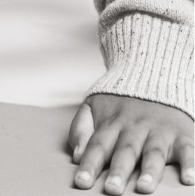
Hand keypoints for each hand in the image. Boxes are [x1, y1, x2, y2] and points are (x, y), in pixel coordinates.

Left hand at [69, 94, 193, 193]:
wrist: (152, 74)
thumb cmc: (119, 101)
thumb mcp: (93, 107)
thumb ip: (82, 129)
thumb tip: (77, 155)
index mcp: (112, 123)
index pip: (98, 144)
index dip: (90, 164)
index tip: (82, 183)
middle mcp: (135, 127)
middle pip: (125, 150)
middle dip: (118, 170)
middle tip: (112, 190)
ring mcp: (159, 131)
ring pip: (154, 151)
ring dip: (150, 170)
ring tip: (144, 188)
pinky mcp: (182, 134)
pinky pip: (188, 150)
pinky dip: (190, 165)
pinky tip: (189, 180)